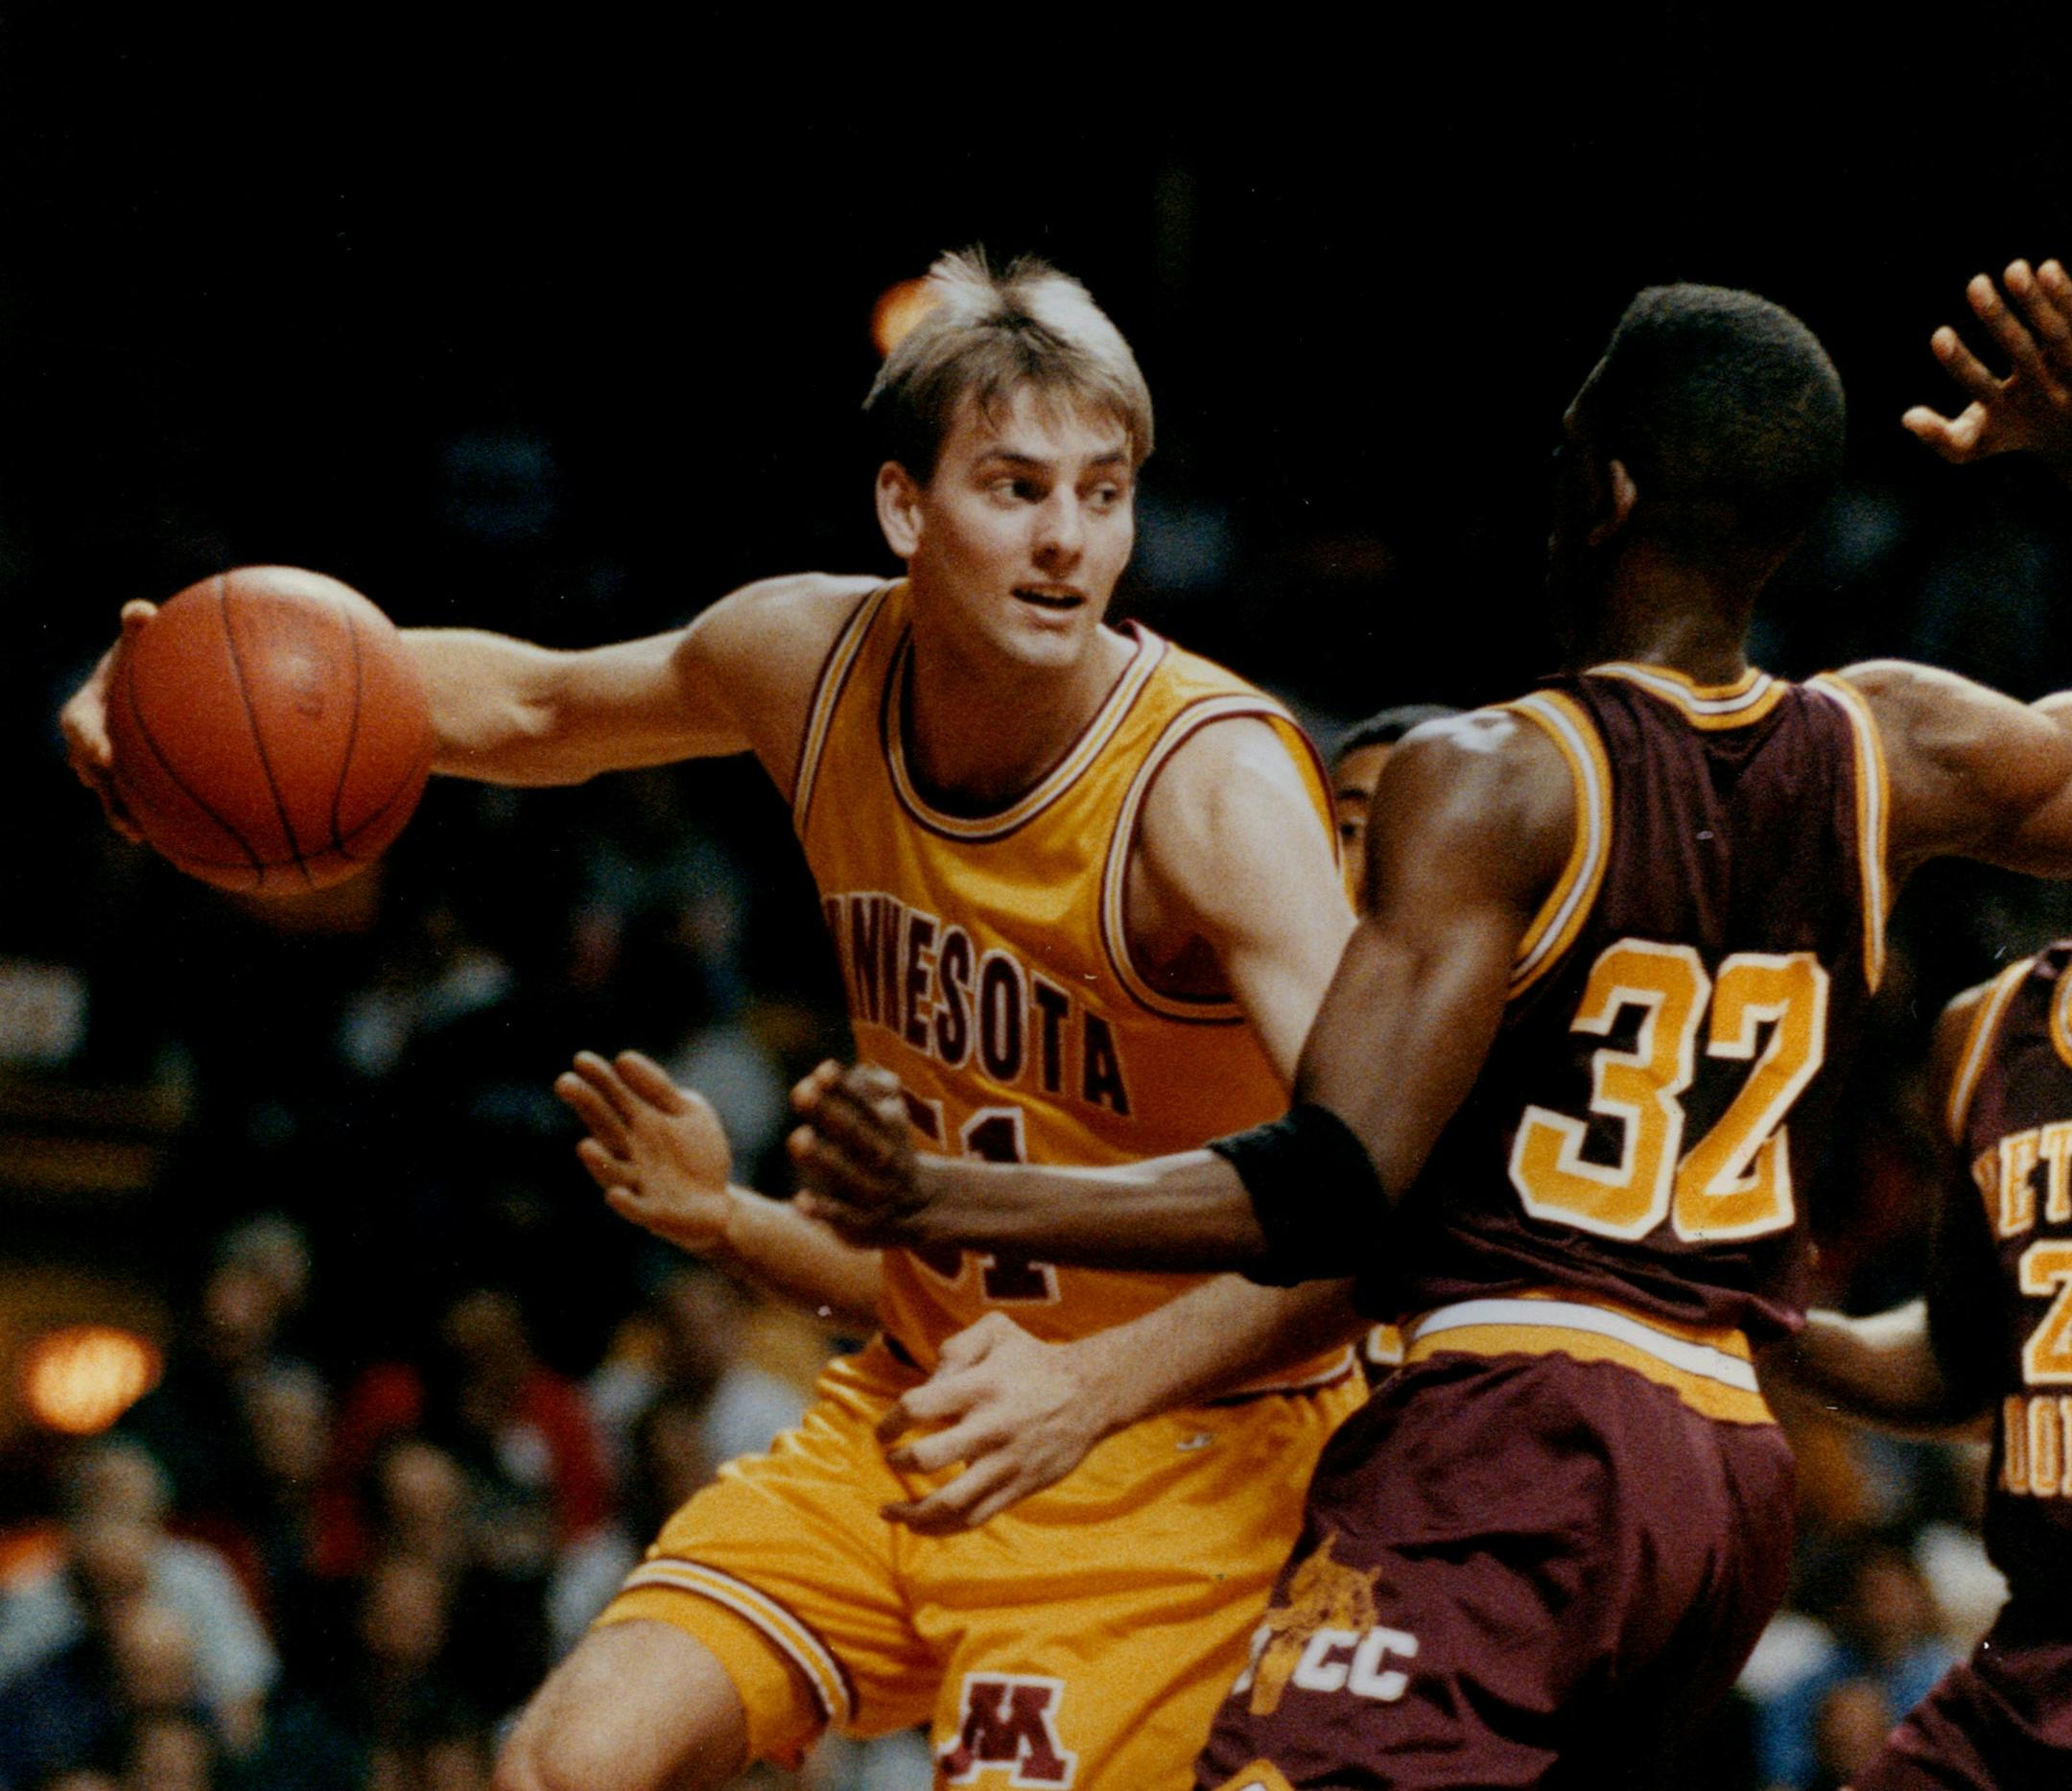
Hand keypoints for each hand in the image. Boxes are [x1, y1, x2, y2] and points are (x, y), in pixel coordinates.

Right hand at [59, 600, 157, 841]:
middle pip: (89, 770)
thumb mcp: (136, 643)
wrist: (148, 692)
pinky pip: (137, 805)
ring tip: (138, 832)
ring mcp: (108, 768)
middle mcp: (89, 744)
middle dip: (102, 786)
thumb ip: (136, 628)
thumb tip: (140, 610)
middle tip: (117, 798)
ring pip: (110, 795)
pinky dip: (150, 820)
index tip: (102, 754)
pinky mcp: (131, 784)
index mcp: (84, 711)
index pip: (78, 727)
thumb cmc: (142, 660)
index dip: (87, 742)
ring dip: (121, 814)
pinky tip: (175, 839)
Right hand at [553, 1049, 733, 1255]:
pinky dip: (625, 1203)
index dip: (598, 1078)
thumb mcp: (686, 1111)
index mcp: (637, 1123)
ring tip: (585, 1146)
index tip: (581, 1059)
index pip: (613, 1096)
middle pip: (604, 1126)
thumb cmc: (696, 1153)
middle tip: (565, 1083)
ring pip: (612, 1171)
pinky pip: (635, 1209)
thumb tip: (623, 1057)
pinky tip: (617, 1194)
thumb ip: (658, 1089)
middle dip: (586, 1105)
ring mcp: (637, 1183)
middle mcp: (629, 1152)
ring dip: (599, 1161)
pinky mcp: (652, 1213)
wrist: (716, 1203)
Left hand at [787, 1060, 923, 1244]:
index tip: (823, 1070)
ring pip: (849, 1176)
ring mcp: (875, 1192)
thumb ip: (868, 1088)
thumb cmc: (889, 1149)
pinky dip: (824, 1211)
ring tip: (797, 1138)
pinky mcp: (864, 1224)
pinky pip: (845, 1217)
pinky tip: (799, 1201)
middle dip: (829, 1113)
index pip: (865, 1105)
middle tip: (801, 1092)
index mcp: (887, 1129)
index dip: (845, 1089)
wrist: (923, 1206)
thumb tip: (832, 1069)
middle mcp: (882, 1159)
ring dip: (825, 1158)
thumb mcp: (889, 1116)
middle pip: (855, 1134)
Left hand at [875, 1313, 1120, 1532]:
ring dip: (912, 1512)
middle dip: (899, 1462)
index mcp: (980, 1387)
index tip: (884, 1431)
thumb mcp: (997, 1331)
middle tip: (891, 1459)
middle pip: (928, 1458)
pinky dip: (941, 1529)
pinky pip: (974, 1518)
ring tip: (889, 1511)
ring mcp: (1006, 1463)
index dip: (891, 1421)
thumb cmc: (1033, 1359)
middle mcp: (991, 1428)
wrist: (1091, 1393)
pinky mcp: (1019, 1488)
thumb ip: (956, 1347)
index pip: (918, 1407)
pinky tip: (920, 1526)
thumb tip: (927, 1383)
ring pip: (949, 1502)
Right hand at [1904, 258, 2071, 471]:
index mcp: (2010, 416)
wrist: (2070, 433)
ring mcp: (2071, 372)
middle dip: (1997, 318)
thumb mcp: (1971, 446)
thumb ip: (1938, 437)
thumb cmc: (2008, 432)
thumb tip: (1907, 418)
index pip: (1981, 388)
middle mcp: (2045, 394)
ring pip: (2055, 333)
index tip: (1938, 334)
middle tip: (1975, 283)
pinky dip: (2064, 295)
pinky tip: (2047, 267)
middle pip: (2021, 353)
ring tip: (2014, 267)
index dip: (1960, 363)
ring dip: (2035, 300)